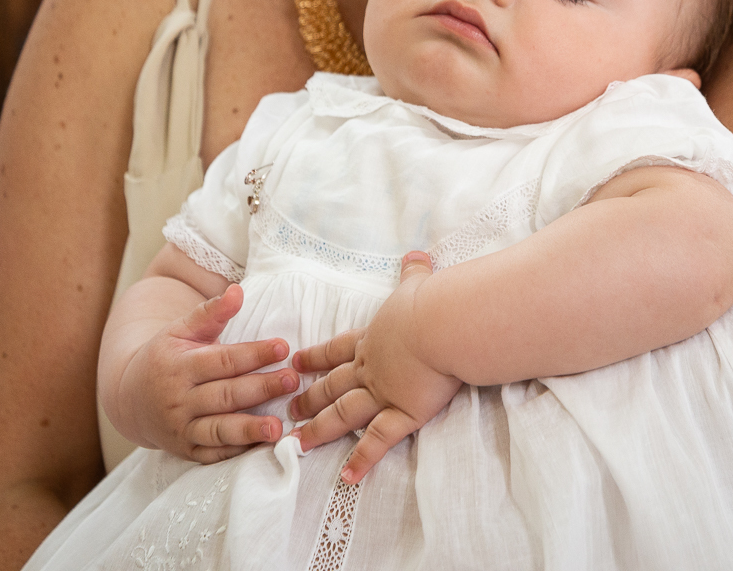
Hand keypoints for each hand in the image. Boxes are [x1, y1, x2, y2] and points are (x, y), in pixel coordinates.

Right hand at [116, 284, 299, 462]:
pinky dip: (237, 452)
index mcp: (178, 366)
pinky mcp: (185, 451)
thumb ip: (211, 312)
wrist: (129, 398)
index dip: (254, 354)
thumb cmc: (165, 358)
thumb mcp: (181, 330)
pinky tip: (262, 447)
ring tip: (278, 428)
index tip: (283, 347)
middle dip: (261, 388)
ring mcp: (181, 429)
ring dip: (249, 430)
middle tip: (292, 381)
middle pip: (226, 395)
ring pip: (219, 430)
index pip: (222, 360)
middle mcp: (178, 400)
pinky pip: (213, 454)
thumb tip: (237, 291)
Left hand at [289, 251, 462, 483]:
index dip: (317, 357)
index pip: (339, 349)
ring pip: (344, 415)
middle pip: (334, 385)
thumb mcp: (418, 284)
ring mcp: (384, 392)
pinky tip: (347, 476)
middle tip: (289, 408)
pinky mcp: (403, 413)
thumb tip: (416, 255)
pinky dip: (362, 459)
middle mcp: (372, 367)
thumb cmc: (432, 302)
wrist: (443, 324)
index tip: (297, 362)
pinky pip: (378, 441)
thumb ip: (414, 273)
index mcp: (374, 338)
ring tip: (299, 444)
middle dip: (310, 396)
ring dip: (320, 430)